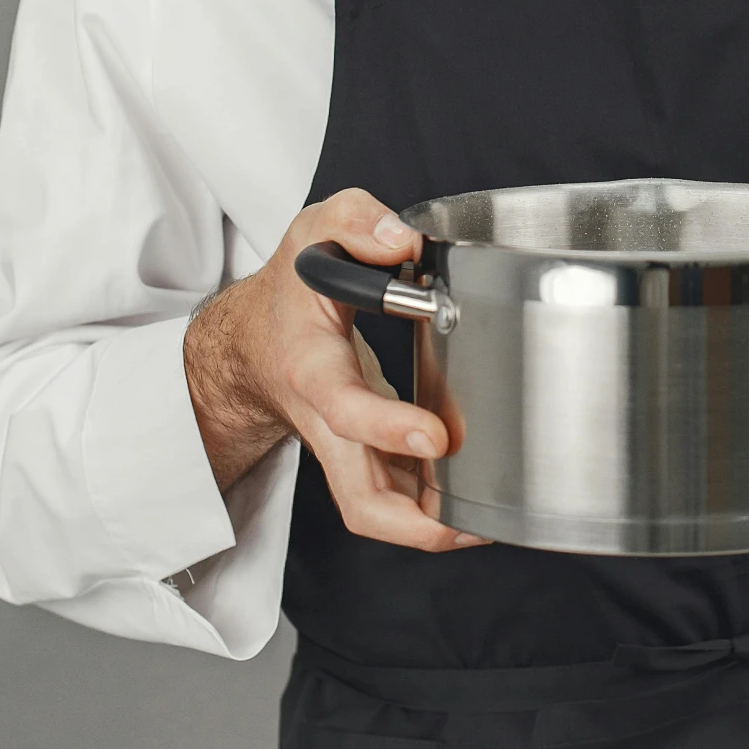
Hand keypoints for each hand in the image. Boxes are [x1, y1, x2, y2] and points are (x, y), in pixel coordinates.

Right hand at [183, 188, 484, 550]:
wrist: (254, 339)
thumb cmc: (292, 288)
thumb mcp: (314, 230)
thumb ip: (356, 220)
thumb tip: (404, 241)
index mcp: (312, 365)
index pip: (345, 407)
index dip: (387, 428)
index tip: (436, 437)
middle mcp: (326, 418)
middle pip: (359, 497)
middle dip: (414, 522)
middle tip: (472, 520)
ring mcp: (346, 445)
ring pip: (377, 510)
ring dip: (431, 527)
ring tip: (493, 519)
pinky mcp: (365, 454)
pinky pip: (394, 496)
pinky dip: (432, 508)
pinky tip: (481, 500)